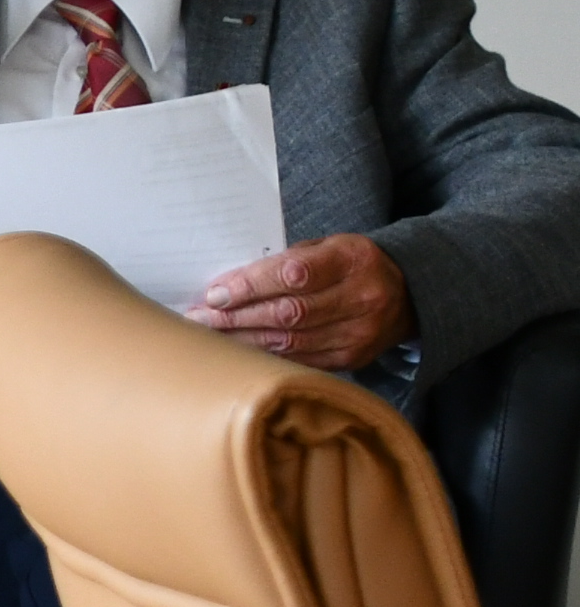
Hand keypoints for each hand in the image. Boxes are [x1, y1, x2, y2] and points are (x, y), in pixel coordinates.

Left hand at [188, 235, 415, 371]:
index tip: (216, 292)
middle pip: (289, 313)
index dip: (251, 285)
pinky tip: (238, 349)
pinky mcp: (352, 358)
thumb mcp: (326, 247)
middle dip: (237, 316)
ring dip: (243, 339)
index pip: (294, 274)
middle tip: (200, 317)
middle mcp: (362, 297)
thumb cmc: (349, 265)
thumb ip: (284, 261)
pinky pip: (300, 359)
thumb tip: (228, 284)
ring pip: (291, 341)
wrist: (406, 295)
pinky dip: (265, 355)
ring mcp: (360, 332)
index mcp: (353, 259)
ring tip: (210, 334)